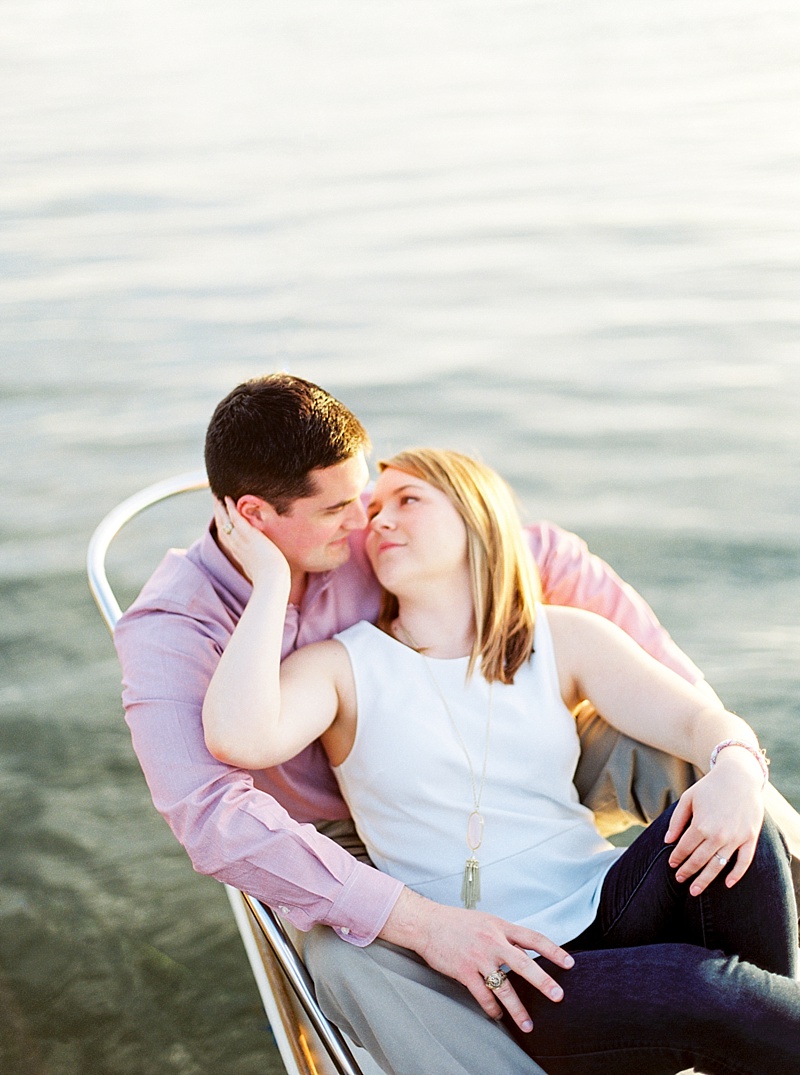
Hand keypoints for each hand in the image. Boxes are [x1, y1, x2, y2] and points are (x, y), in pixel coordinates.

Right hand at [213, 497, 288, 587]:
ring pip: (226, 521)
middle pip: (222, 527)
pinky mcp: (249, 536)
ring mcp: (241, 541)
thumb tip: (265, 564)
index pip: (227, 537)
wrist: (272, 582)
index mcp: (239, 554)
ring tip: (218, 496)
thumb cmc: (271, 580)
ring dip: (221, 507)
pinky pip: (236, 519)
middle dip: (218, 514)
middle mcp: (237, 547)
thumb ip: (260, 563)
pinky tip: (228, 498)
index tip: (221, 517)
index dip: (223, 526)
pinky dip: (231, 508)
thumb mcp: (262, 570)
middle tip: (215, 501)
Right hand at [379, 889, 572, 1032]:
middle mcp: (492, 941)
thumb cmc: (457, 922)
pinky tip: (497, 1015)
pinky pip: (482, 995)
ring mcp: (478, 957)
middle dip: (543, 981)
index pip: (533, 938)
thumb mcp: (487, 922)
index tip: (569, 963)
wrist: (428, 923)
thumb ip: (506, 935)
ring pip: (503, 986)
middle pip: (523, 963)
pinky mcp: (464, 971)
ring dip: (517, 1009)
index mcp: (500, 927)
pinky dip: (492, 1008)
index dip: (553, 951)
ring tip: (528, 1024)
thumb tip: (526, 948)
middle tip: (558, 996)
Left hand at [664, 752, 764, 895]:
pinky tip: (727, 884)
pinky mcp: (749, 838)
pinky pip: (744, 862)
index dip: (676, 858)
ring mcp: (736, 838)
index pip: (684, 848)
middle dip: (687, 872)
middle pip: (699, 861)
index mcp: (701, 825)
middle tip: (679, 879)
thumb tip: (667, 841)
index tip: (671, 865)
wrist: (739, 777)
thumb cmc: (710, 787)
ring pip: (718, 866)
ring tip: (694, 890)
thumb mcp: (688, 799)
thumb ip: (677, 821)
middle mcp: (718, 835)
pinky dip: (736, 875)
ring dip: (705, 879)